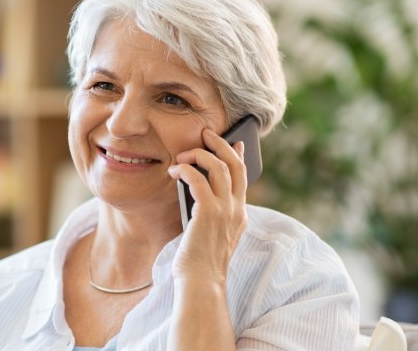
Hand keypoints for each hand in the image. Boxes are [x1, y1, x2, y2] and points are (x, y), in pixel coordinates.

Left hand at [167, 128, 247, 286]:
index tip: (235, 143)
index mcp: (239, 215)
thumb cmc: (200, 262)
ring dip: (199, 155)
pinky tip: (174, 171)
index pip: (243, 177)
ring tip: (183, 155)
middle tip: (206, 133)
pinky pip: (198, 179)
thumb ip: (212, 214)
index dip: (238, 156)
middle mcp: (236, 210)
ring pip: (219, 167)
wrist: (200, 283)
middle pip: (235, 165)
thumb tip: (199, 190)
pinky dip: (186, 170)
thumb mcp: (211, 234)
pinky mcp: (209, 213)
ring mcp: (225, 211)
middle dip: (221, 144)